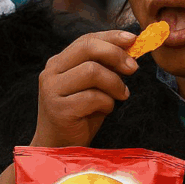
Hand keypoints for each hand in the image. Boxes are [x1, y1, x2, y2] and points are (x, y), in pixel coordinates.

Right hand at [31, 30, 138, 147]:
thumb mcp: (94, 86)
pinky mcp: (59, 109)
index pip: (86, 39)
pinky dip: (107, 103)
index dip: (111, 37)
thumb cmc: (80, 115)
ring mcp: (52, 90)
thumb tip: (131, 49)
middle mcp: (51, 72)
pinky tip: (106, 110)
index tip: (133, 40)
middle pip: (87, 48)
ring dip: (114, 83)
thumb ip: (105, 67)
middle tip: (133, 68)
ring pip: (92, 71)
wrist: (60, 146)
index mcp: (59, 62)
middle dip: (116, 55)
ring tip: (120, 95)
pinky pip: (93, 97)